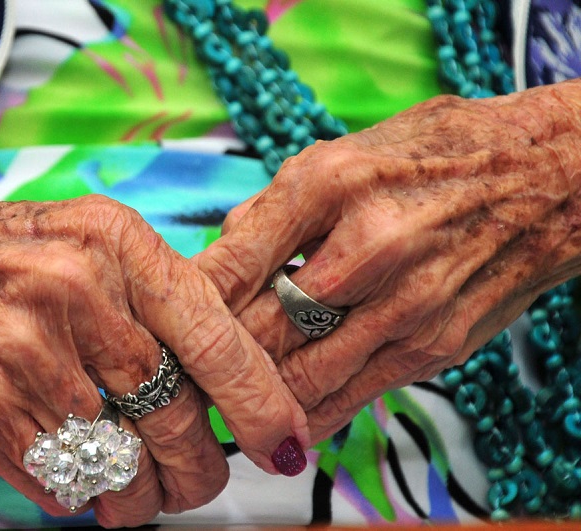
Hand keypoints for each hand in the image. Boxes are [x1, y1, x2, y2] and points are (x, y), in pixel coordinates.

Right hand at [0, 173, 308, 526]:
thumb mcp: (79, 242)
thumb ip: (148, 299)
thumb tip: (226, 374)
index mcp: (115, 239)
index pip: (215, 337)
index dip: (261, 401)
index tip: (288, 445)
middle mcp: (74, 288)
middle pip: (176, 414)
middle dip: (200, 470)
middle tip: (201, 484)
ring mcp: (22, 347)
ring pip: (122, 459)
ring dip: (141, 495)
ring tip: (141, 499)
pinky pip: (58, 479)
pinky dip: (77, 495)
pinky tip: (76, 483)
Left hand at [196, 79, 580, 442]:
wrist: (547, 179)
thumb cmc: (436, 156)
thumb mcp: (344, 152)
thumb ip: (274, 208)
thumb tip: (221, 258)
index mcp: (333, 186)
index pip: (234, 262)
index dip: (187, 304)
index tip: (161, 326)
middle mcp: (369, 248)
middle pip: (260, 329)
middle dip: (210, 360)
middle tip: (174, 377)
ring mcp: (405, 305)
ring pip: (300, 376)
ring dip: (251, 396)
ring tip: (213, 406)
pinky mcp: (434, 347)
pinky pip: (351, 397)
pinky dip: (304, 414)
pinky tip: (274, 422)